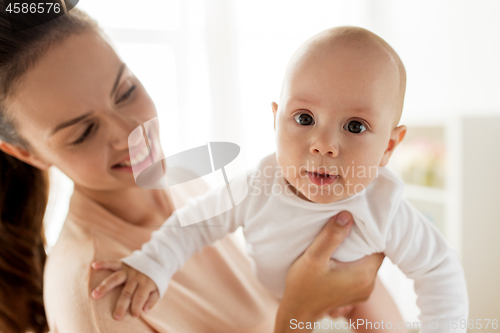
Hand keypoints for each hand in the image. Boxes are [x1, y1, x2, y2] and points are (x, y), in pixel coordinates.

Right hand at [91, 260, 158, 319]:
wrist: (157, 260)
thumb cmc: (155, 279)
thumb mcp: (159, 289)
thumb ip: (152, 300)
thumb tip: (144, 311)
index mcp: (146, 284)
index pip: (140, 297)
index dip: (137, 306)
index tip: (134, 315)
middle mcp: (136, 277)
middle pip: (127, 292)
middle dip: (122, 304)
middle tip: (116, 316)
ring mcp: (128, 270)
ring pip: (115, 278)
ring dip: (105, 286)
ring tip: (95, 295)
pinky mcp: (123, 263)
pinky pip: (112, 263)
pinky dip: (103, 263)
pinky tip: (94, 266)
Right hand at [275, 211, 384, 331]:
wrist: (297, 310)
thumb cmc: (303, 285)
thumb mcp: (313, 257)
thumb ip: (331, 236)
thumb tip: (347, 215)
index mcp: (363, 275)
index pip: (378, 246)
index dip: (369, 232)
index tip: (356, 222)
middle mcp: (369, 285)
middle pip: (374, 254)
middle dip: (363, 241)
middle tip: (347, 228)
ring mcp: (364, 292)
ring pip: (368, 263)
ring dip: (358, 252)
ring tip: (343, 241)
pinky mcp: (357, 294)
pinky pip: (362, 272)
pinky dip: (354, 263)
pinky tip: (341, 257)